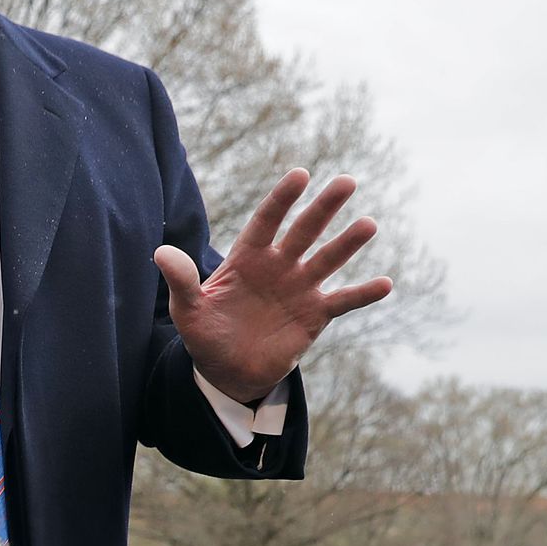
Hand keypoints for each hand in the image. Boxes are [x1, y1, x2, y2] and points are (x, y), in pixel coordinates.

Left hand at [155, 169, 393, 403]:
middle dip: (324, 207)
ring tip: (369, 224)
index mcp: (248, 257)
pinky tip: (386, 283)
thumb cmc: (206, 335)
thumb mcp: (188, 311)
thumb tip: (160, 252)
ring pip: (327, 260)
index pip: (267, 220)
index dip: (282, 198)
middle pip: (304, 230)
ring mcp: (299, 289)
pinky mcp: (314, 315)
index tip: (300, 175)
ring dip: (348, 243)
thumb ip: (181, 281)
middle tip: (347, 182)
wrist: (228, 371)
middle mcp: (278, 266)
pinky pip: (343, 301)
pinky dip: (363, 293)